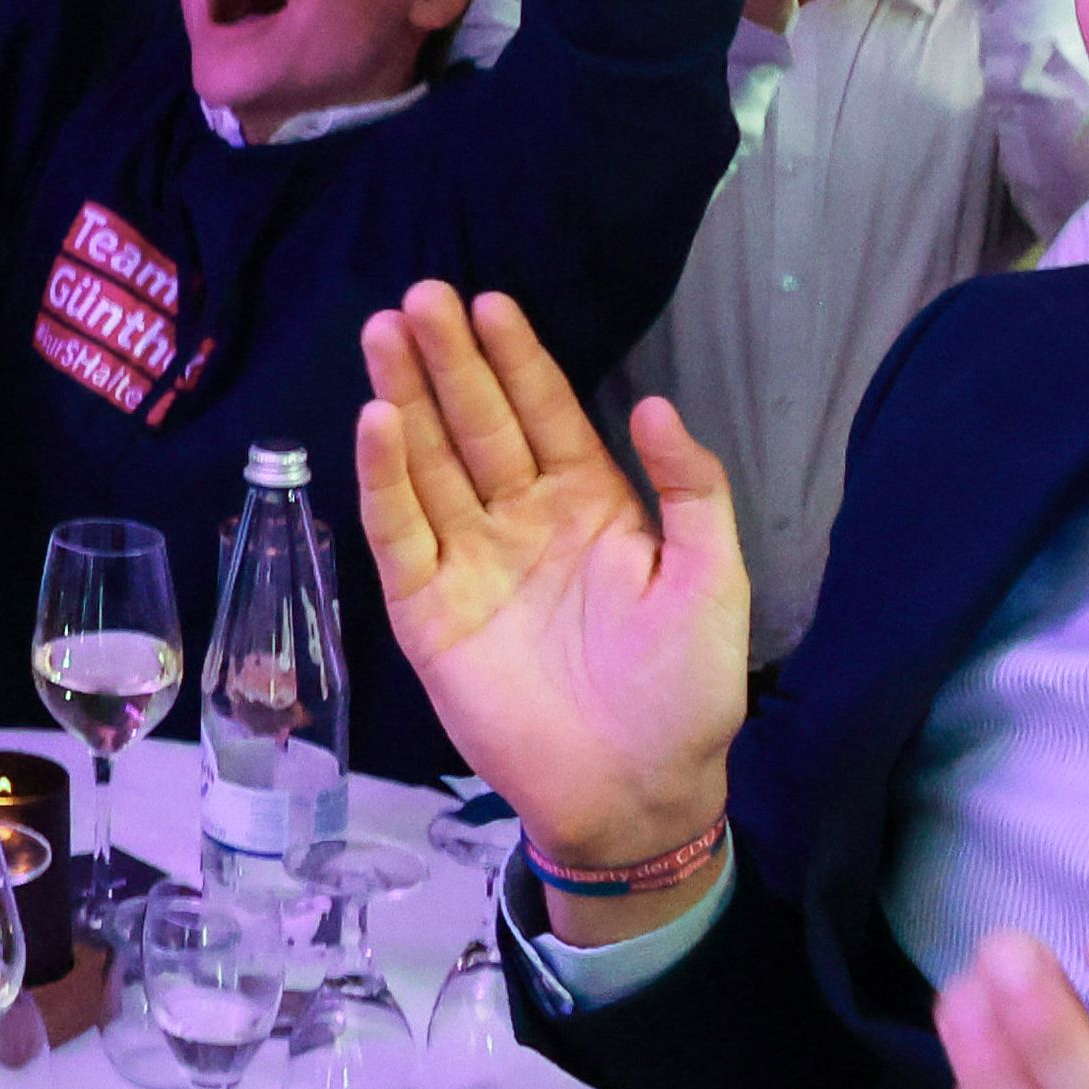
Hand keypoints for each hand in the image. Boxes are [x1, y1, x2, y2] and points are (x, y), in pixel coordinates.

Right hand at [346, 283, 744, 921]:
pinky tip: (374, 422)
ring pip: (429, 464)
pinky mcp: (428, 612)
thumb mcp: (714, 580)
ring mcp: (470, 563)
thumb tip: (649, 403)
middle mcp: (521, 522)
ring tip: (383, 333)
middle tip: (418, 296)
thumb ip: (691, 490)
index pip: (544, 414)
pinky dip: (384, 478)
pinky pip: (399, 533)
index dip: (516, 359)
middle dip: (447, 361)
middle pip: (475, 424)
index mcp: (590, 506)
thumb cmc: (684, 691)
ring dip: (404, 399)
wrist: (636, 792)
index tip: (489, 302)